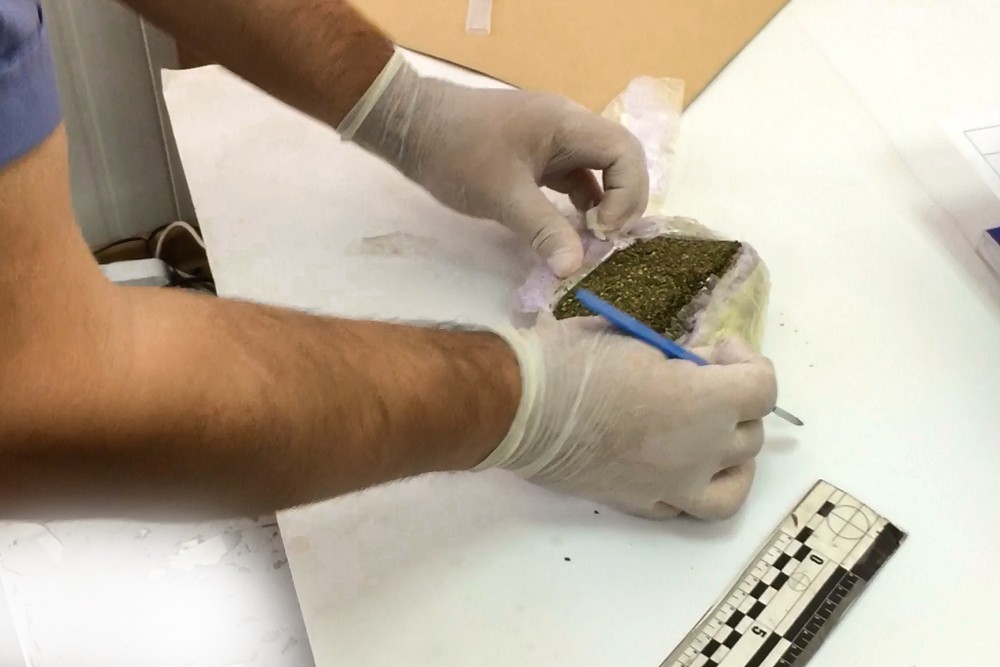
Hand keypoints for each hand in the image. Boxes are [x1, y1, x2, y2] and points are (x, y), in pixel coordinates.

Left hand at [341, 55, 648, 277]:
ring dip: (602, 207)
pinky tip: (570, 234)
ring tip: (592, 243)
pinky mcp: (537, 158)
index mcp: (567, 125)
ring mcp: (553, 143)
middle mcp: (568, 129)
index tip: (601, 230)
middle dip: (621, 203)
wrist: (410, 126)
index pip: (625, 152)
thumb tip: (573, 269)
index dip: (627, 194)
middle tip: (605, 242)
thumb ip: (543, 231)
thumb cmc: (456, 152)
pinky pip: (573, 181)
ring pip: (597, 175)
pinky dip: (579, 207)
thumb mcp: (502, 196)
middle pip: (619, 162)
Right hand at [479, 317, 777, 519]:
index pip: (764, 389)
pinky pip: (690, 505)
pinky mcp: (642, 503)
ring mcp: (672, 485)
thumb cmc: (571, 362)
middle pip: (751, 434)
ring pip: (734, 484)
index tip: (720, 349)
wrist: (519, 410)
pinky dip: (694, 484)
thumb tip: (694, 367)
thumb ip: (678, 358)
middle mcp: (698, 450)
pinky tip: (674, 461)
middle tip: (702, 381)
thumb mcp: (633, 339)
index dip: (750, 361)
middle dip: (736, 403)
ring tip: (710, 435)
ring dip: (731, 455)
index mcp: (702, 402)